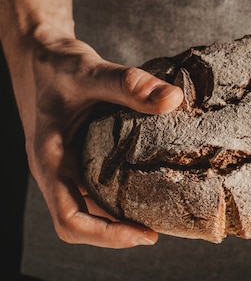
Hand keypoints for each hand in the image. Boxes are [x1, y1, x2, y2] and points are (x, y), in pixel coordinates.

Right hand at [11, 37, 182, 247]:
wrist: (38, 53)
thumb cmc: (56, 64)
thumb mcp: (89, 71)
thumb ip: (128, 84)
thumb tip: (173, 100)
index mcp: (49, 160)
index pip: (70, 219)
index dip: (106, 236)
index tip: (144, 235)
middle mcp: (56, 169)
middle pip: (83, 219)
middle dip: (119, 231)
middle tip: (162, 227)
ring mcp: (67, 163)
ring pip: (90, 203)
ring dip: (120, 212)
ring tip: (161, 209)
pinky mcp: (79, 153)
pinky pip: (96, 182)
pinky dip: (121, 189)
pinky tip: (149, 178)